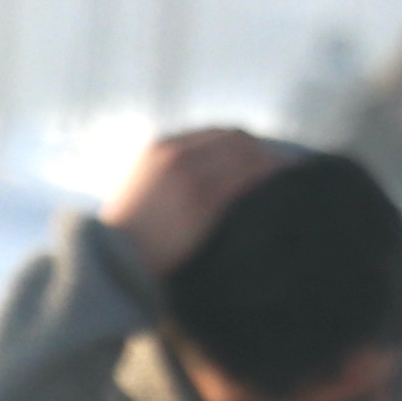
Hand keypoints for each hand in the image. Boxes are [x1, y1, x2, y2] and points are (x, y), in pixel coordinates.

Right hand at [105, 127, 299, 283]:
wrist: (105, 265)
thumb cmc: (123, 244)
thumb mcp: (140, 199)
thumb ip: (167, 184)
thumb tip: (204, 188)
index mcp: (157, 150)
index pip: (216, 135)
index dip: (246, 145)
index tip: (264, 159)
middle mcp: (174, 153)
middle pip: (235, 139)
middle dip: (264, 152)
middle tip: (289, 169)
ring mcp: (188, 173)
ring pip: (246, 154)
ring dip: (273, 164)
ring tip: (296, 178)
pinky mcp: (201, 198)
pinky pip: (247, 179)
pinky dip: (270, 179)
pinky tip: (287, 188)